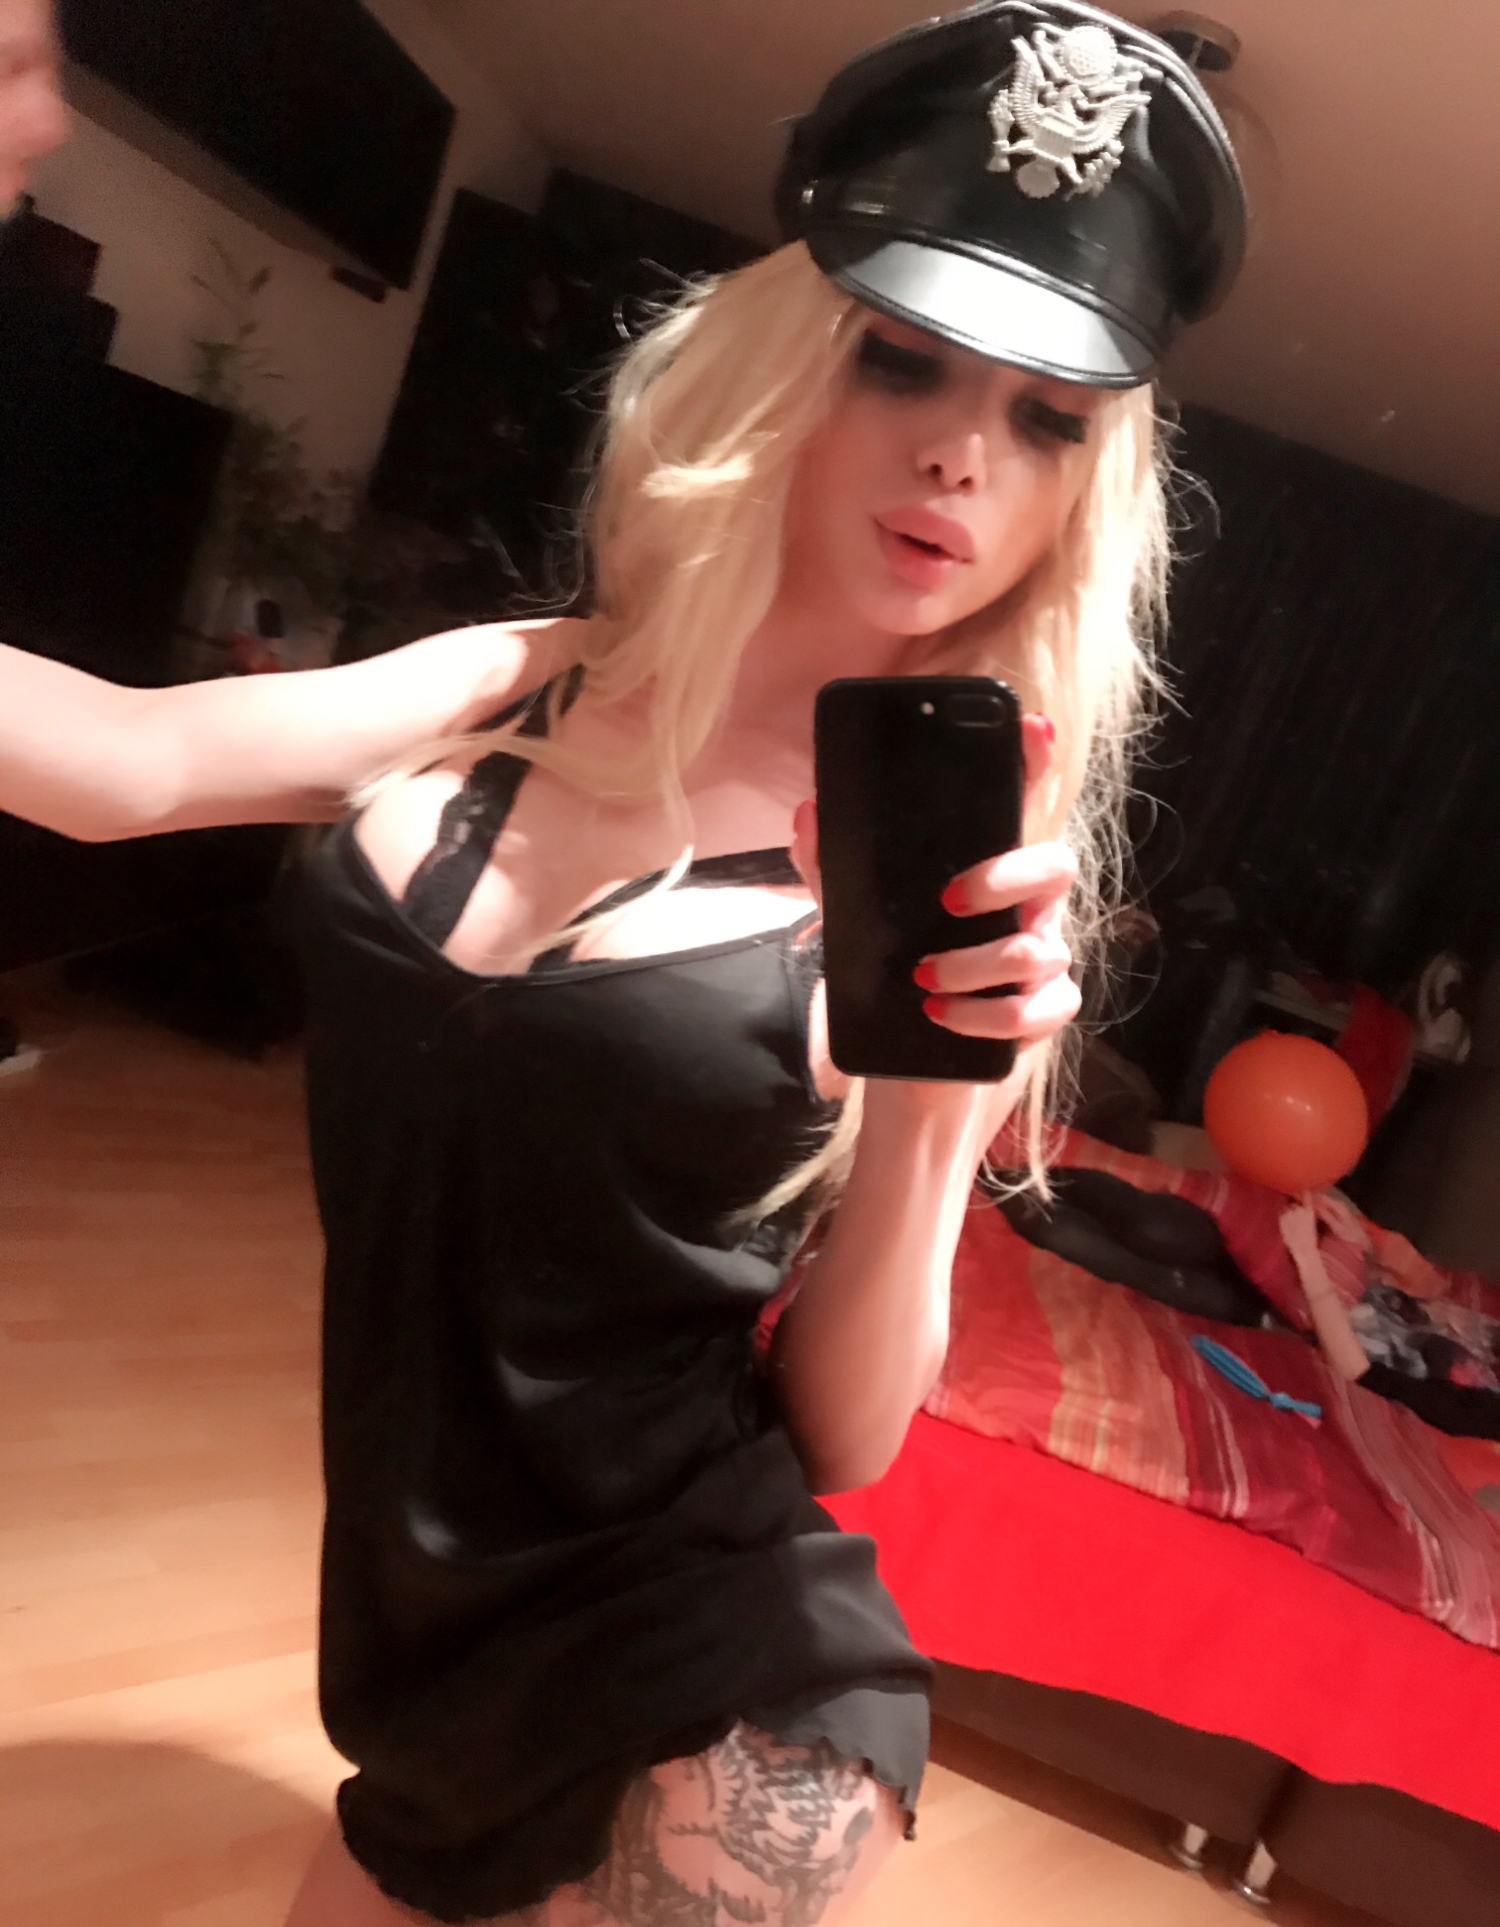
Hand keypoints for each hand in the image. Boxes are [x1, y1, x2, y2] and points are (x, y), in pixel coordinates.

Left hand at [789, 711, 1079, 1062]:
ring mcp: (1044, 960)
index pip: (1020, 806)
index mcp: (989, 871)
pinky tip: (943, 1015)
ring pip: (1039, 949)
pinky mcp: (1045, 1013)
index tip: (1033, 728)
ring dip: (975, 965)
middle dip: (1006, 878)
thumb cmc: (895, 977)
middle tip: (948, 900)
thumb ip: (832, 869)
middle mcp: (1028, 908)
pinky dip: (986, 1015)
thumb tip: (808, 813)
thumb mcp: (857, 919)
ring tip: (922, 980)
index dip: (1034, 765)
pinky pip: (1040, 1009)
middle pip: (1057, 865)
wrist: (906, 1065)